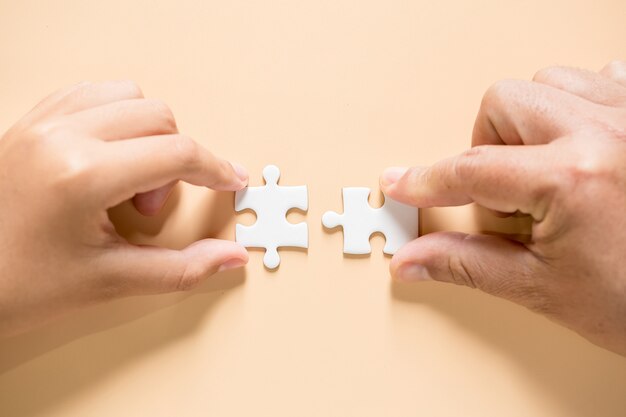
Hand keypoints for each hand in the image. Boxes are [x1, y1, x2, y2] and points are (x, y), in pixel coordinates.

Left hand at [0, 81, 248, 335]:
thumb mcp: (109, 282)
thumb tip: (229, 257)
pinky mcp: (29, 122)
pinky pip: (90, 94)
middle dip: (175, 160)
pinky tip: (109, 156)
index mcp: (80, 175)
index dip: (215, 169)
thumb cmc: (18, 286)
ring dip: (147, 134)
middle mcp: (59, 136)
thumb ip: (182, 268)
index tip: (229, 182)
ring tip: (127, 180)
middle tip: (148, 208)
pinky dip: (115, 118)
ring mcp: (40, 123)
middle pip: (158, 117)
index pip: (176, 154)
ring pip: (127, 96)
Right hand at [381, 61, 625, 355]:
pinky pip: (603, 78)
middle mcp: (609, 132)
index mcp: (574, 177)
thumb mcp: (541, 288)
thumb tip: (412, 260)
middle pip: (505, 101)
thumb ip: (465, 264)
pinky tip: (582, 146)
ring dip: (530, 124)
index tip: (402, 182)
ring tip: (544, 172)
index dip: (426, 180)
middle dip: (486, 146)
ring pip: (549, 82)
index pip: (471, 169)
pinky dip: (577, 105)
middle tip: (504, 193)